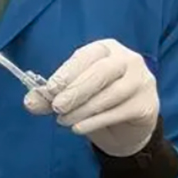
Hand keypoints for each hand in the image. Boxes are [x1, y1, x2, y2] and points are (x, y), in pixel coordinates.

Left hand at [25, 39, 158, 157]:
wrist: (126, 125)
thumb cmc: (95, 100)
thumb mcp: (70, 95)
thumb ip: (49, 97)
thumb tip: (30, 102)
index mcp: (106, 49)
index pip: (86, 56)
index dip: (67, 72)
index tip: (50, 88)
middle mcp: (128, 60)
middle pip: (101, 72)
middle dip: (75, 90)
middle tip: (56, 106)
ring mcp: (142, 81)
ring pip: (111, 94)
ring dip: (83, 109)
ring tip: (63, 121)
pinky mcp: (147, 104)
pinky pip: (119, 112)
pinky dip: (95, 121)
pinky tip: (78, 128)